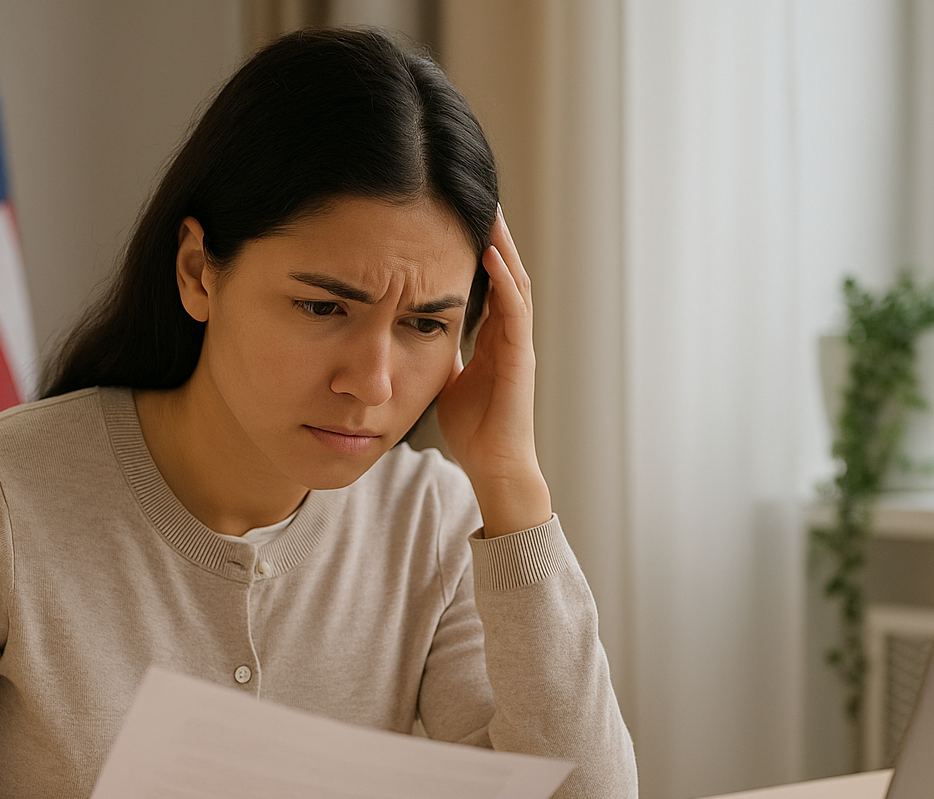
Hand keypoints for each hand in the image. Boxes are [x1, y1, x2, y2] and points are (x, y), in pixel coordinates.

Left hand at [435, 208, 552, 537]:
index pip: (489, 282)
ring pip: (516, 283)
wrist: (493, 466)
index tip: (462, 216)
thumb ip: (438, 354)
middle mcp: (510, 336)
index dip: (479, 249)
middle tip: (480, 197)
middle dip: (495, 236)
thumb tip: (412, 334)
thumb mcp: (446, 380)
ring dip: (504, 247)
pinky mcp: (520, 360)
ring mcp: (518, 346)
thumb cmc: (472, 429)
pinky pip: (515, 313)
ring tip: (491, 212)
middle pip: (506, 272)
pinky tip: (491, 256)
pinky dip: (504, 282)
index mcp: (494, 338)